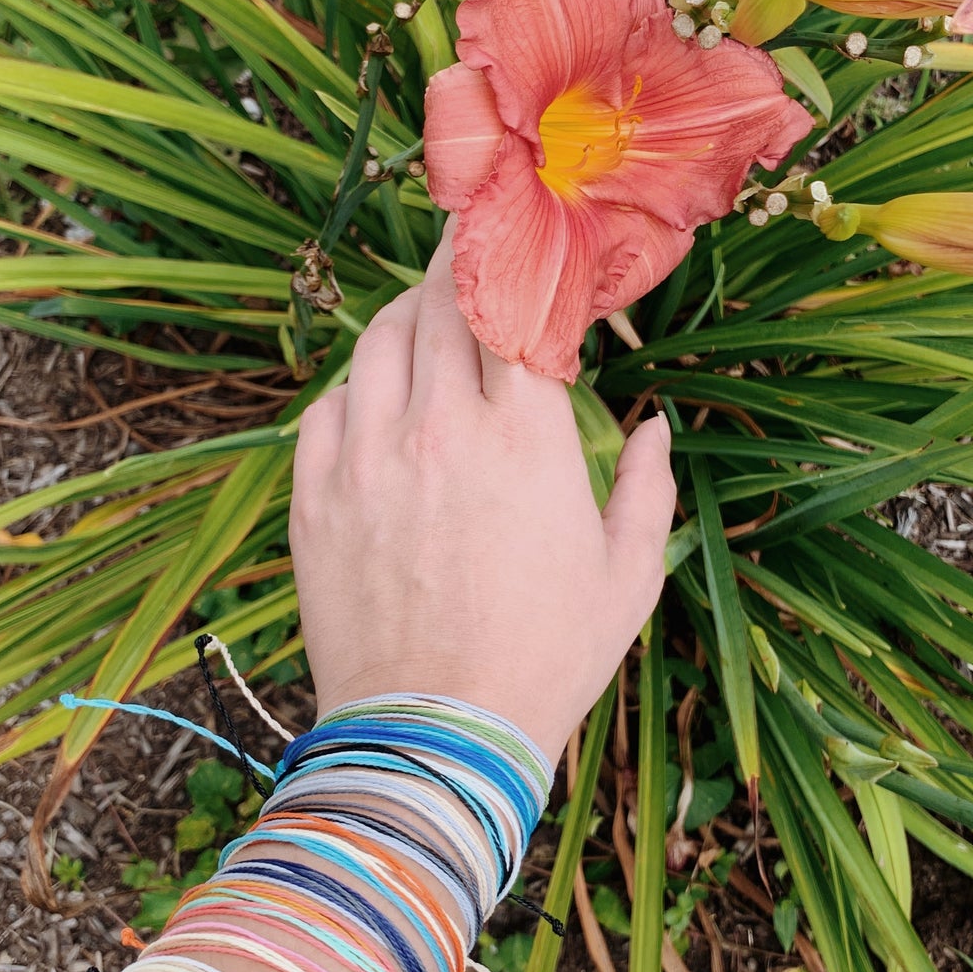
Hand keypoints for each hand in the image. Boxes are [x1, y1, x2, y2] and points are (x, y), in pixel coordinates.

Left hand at [289, 226, 675, 760]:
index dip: (514, 258)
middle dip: (453, 266)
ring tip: (421, 318)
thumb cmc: (546, 659)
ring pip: (373, 343)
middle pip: (435, 304)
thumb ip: (648, 488)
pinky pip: (324, 406)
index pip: (509, 302)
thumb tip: (657, 426)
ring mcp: (366, 459)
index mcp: (525, 437)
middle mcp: (438, 428)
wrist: (438, 735)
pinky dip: (352, 386)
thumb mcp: (627, 577)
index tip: (521, 235)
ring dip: (402, 317)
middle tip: (466, 252)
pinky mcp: (315, 498)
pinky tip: (374, 397)